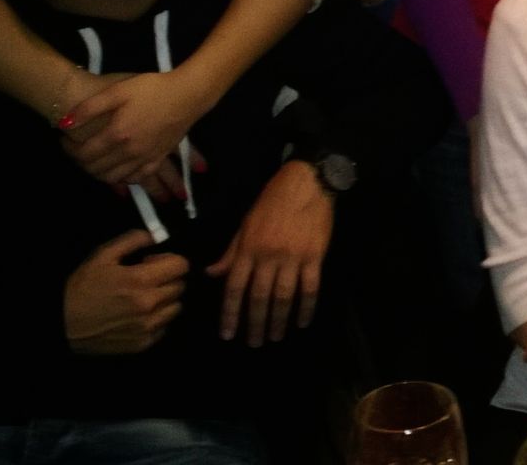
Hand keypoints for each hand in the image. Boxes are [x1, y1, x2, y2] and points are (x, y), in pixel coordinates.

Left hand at [62, 69, 209, 186]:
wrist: (188, 93)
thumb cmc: (153, 88)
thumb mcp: (118, 90)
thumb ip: (89, 108)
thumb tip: (64, 124)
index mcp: (117, 134)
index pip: (84, 153)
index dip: (69, 150)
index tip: (64, 140)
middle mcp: (129, 151)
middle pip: (96, 169)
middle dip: (80, 162)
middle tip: (76, 151)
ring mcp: (145, 157)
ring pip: (115, 177)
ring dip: (98, 174)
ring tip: (93, 162)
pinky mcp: (159, 158)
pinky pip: (137, 178)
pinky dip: (123, 179)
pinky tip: (119, 172)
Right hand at [64, 228, 188, 355]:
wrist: (61, 323)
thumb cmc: (82, 287)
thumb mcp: (103, 255)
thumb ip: (133, 240)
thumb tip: (156, 236)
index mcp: (141, 280)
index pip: (181, 266)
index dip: (169, 260)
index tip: (153, 263)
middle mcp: (149, 305)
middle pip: (180, 286)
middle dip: (168, 278)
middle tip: (147, 279)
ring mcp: (147, 327)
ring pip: (176, 308)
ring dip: (165, 300)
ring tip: (145, 297)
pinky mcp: (142, 344)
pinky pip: (164, 327)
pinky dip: (157, 319)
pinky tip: (139, 315)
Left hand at [206, 160, 333, 344]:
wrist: (307, 183)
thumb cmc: (272, 202)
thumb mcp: (245, 224)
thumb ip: (231, 252)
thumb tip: (211, 274)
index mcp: (248, 248)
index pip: (234, 287)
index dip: (230, 313)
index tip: (228, 334)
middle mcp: (268, 255)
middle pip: (259, 297)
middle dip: (255, 323)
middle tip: (254, 343)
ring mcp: (293, 257)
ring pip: (283, 296)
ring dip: (279, 320)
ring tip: (276, 337)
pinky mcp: (315, 256)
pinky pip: (310, 287)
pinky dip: (306, 307)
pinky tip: (302, 321)